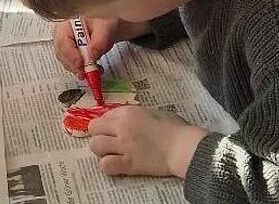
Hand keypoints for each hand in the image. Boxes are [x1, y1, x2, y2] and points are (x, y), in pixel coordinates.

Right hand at [52, 18, 150, 77]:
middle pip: (62, 54)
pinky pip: (74, 64)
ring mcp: (67, 44)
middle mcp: (63, 34)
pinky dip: (84, 69)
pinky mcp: (73, 53)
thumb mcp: (105, 27)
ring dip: (81, 69)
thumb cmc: (106, 20)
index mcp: (66, 22)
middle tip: (88, 74)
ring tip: (95, 71)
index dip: (71, 56)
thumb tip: (91, 56)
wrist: (110, 24)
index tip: (81, 65)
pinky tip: (94, 69)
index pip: (63, 41)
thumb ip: (99, 42)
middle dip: (75, 65)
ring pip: (67, 61)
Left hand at [88, 105, 207, 177]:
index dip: (106, 124)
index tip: (111, 130)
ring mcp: (123, 146)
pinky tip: (115, 165)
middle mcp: (121, 127)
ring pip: (95, 146)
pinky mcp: (128, 164)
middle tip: (108, 141)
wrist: (184, 147)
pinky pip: (105, 165)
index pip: (103, 115)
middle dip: (98, 135)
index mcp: (128, 112)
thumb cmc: (175, 128)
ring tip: (110, 153)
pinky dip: (107, 166)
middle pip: (93, 128)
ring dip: (100, 150)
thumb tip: (129, 120)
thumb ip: (137, 115)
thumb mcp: (153, 112)